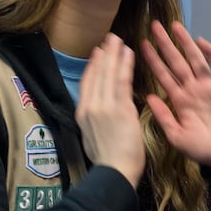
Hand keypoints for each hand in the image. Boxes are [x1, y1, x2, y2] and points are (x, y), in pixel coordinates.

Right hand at [76, 34, 145, 188]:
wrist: (115, 172)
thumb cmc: (109, 161)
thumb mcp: (93, 138)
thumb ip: (96, 121)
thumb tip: (99, 113)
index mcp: (82, 115)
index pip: (87, 84)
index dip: (92, 66)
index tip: (97, 53)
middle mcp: (90, 107)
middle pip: (96, 74)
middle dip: (103, 54)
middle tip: (109, 38)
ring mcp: (103, 107)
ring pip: (108, 74)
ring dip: (114, 55)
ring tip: (118, 40)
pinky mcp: (119, 109)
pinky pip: (121, 81)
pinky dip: (125, 65)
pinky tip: (128, 53)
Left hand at [140, 21, 210, 181]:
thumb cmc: (201, 149)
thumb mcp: (177, 136)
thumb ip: (164, 117)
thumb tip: (149, 97)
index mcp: (179, 100)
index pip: (163, 75)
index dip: (152, 60)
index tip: (140, 45)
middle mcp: (192, 89)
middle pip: (176, 61)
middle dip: (165, 44)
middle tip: (154, 26)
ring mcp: (209, 87)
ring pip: (195, 59)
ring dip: (185, 43)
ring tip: (175, 26)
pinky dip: (210, 54)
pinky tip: (201, 42)